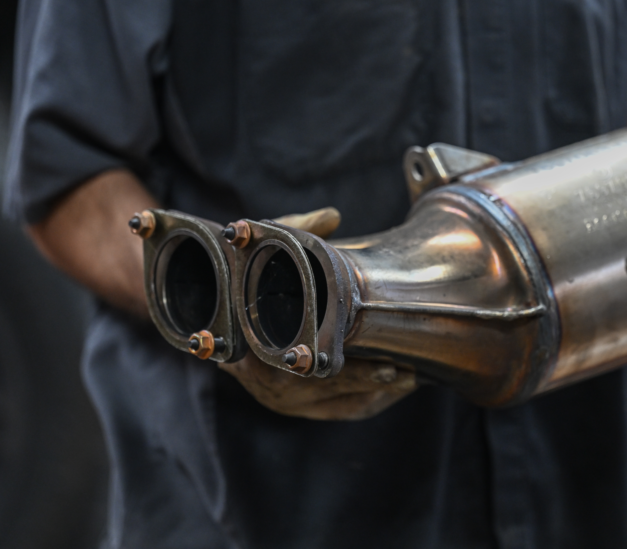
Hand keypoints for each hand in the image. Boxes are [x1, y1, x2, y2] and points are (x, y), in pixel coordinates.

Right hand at [219, 207, 417, 419]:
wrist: (216, 318)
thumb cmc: (242, 283)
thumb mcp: (262, 251)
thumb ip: (295, 231)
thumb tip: (331, 216)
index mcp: (257, 345)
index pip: (304, 365)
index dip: (344, 366)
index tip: (381, 360)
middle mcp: (266, 379)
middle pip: (325, 391)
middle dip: (369, 382)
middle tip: (407, 372)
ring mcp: (279, 397)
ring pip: (335, 404)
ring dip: (374, 393)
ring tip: (409, 378)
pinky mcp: (294, 405)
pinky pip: (335, 410)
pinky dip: (366, 401)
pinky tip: (392, 388)